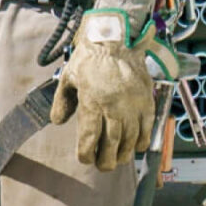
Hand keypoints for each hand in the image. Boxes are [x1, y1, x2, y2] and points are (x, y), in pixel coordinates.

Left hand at [48, 9, 178, 170]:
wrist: (116, 39)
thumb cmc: (89, 58)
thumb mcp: (68, 77)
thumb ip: (63, 101)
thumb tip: (58, 122)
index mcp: (92, 101)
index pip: (89, 136)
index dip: (86, 152)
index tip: (84, 158)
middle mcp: (114, 106)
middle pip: (111, 143)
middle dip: (105, 159)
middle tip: (102, 166)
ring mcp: (133, 105)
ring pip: (130, 139)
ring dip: (123, 154)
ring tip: (117, 160)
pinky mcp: (147, 101)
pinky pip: (147, 128)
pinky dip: (141, 141)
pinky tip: (135, 147)